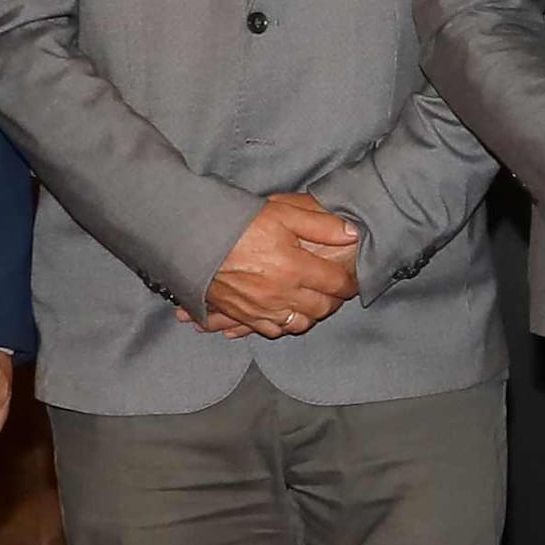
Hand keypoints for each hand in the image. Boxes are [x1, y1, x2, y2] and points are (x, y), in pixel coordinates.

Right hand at [198, 193, 363, 337]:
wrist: (192, 237)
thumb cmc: (238, 222)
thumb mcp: (283, 213)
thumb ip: (321, 225)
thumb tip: (353, 234)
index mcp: (294, 268)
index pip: (336, 284)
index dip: (349, 282)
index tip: (351, 279)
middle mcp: (280, 294)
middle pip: (321, 308)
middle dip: (332, 300)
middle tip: (333, 290)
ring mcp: (259, 307)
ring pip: (298, 324)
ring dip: (309, 314)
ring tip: (311, 300)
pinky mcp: (241, 314)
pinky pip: (269, 330)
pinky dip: (281, 325)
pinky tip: (283, 312)